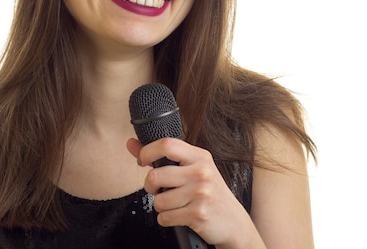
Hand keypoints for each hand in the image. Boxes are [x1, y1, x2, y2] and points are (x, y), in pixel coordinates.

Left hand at [126, 137, 251, 246]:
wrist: (234, 223)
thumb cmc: (210, 193)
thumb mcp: (192, 169)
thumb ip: (161, 156)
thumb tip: (132, 143)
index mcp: (200, 156)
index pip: (167, 144)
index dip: (147, 152)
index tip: (143, 160)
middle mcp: (201, 172)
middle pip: (156, 175)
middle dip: (149, 186)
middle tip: (156, 189)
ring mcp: (201, 193)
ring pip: (158, 200)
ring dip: (161, 206)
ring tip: (174, 204)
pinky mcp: (198, 214)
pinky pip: (165, 217)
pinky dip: (167, 219)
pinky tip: (179, 215)